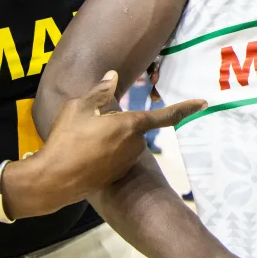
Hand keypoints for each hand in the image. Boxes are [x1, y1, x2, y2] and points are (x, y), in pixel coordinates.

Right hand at [10, 71, 204, 216]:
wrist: (53, 180)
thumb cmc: (66, 140)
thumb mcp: (78, 108)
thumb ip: (100, 92)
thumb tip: (113, 77)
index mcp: (130, 126)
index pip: (164, 115)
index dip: (185, 108)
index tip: (203, 103)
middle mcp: (135, 145)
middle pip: (134, 127)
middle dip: (117, 124)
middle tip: (89, 125)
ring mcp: (127, 162)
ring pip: (125, 141)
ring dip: (110, 139)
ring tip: (83, 141)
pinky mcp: (118, 174)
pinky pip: (116, 156)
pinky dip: (104, 152)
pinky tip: (84, 155)